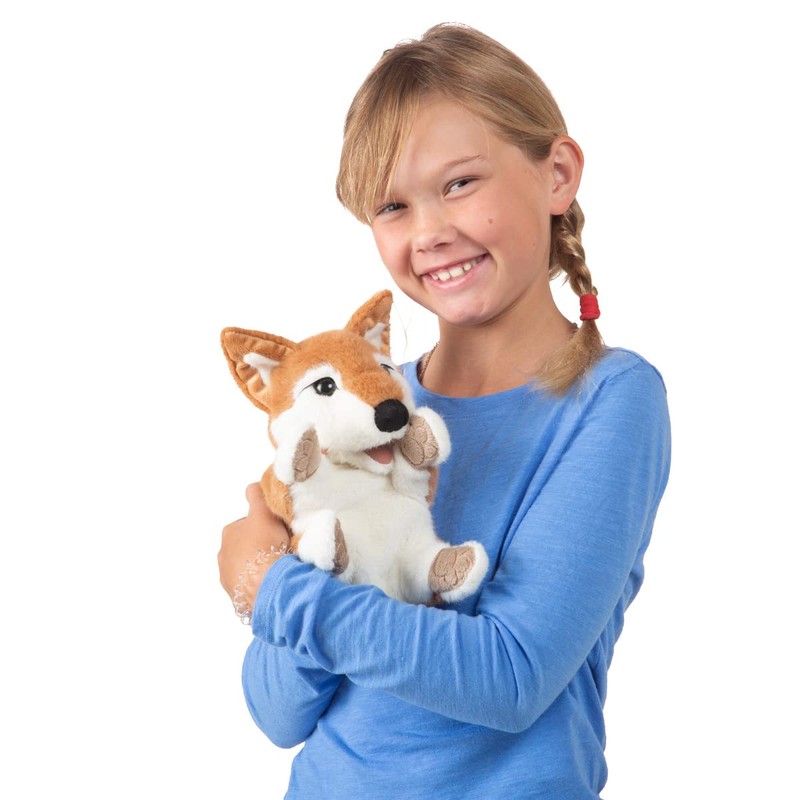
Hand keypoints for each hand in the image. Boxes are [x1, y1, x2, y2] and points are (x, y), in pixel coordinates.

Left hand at [218, 483, 290, 620]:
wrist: (269, 584)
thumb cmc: (266, 546)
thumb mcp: (264, 512)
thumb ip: (258, 496)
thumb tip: (252, 486)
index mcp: (229, 533)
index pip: (247, 525)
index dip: (263, 527)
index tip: (276, 532)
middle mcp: (223, 556)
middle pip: (245, 547)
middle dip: (259, 548)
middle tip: (279, 549)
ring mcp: (228, 579)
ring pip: (247, 569)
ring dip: (258, 568)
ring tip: (277, 569)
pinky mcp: (237, 598)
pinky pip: (250, 587)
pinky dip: (259, 585)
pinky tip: (272, 583)